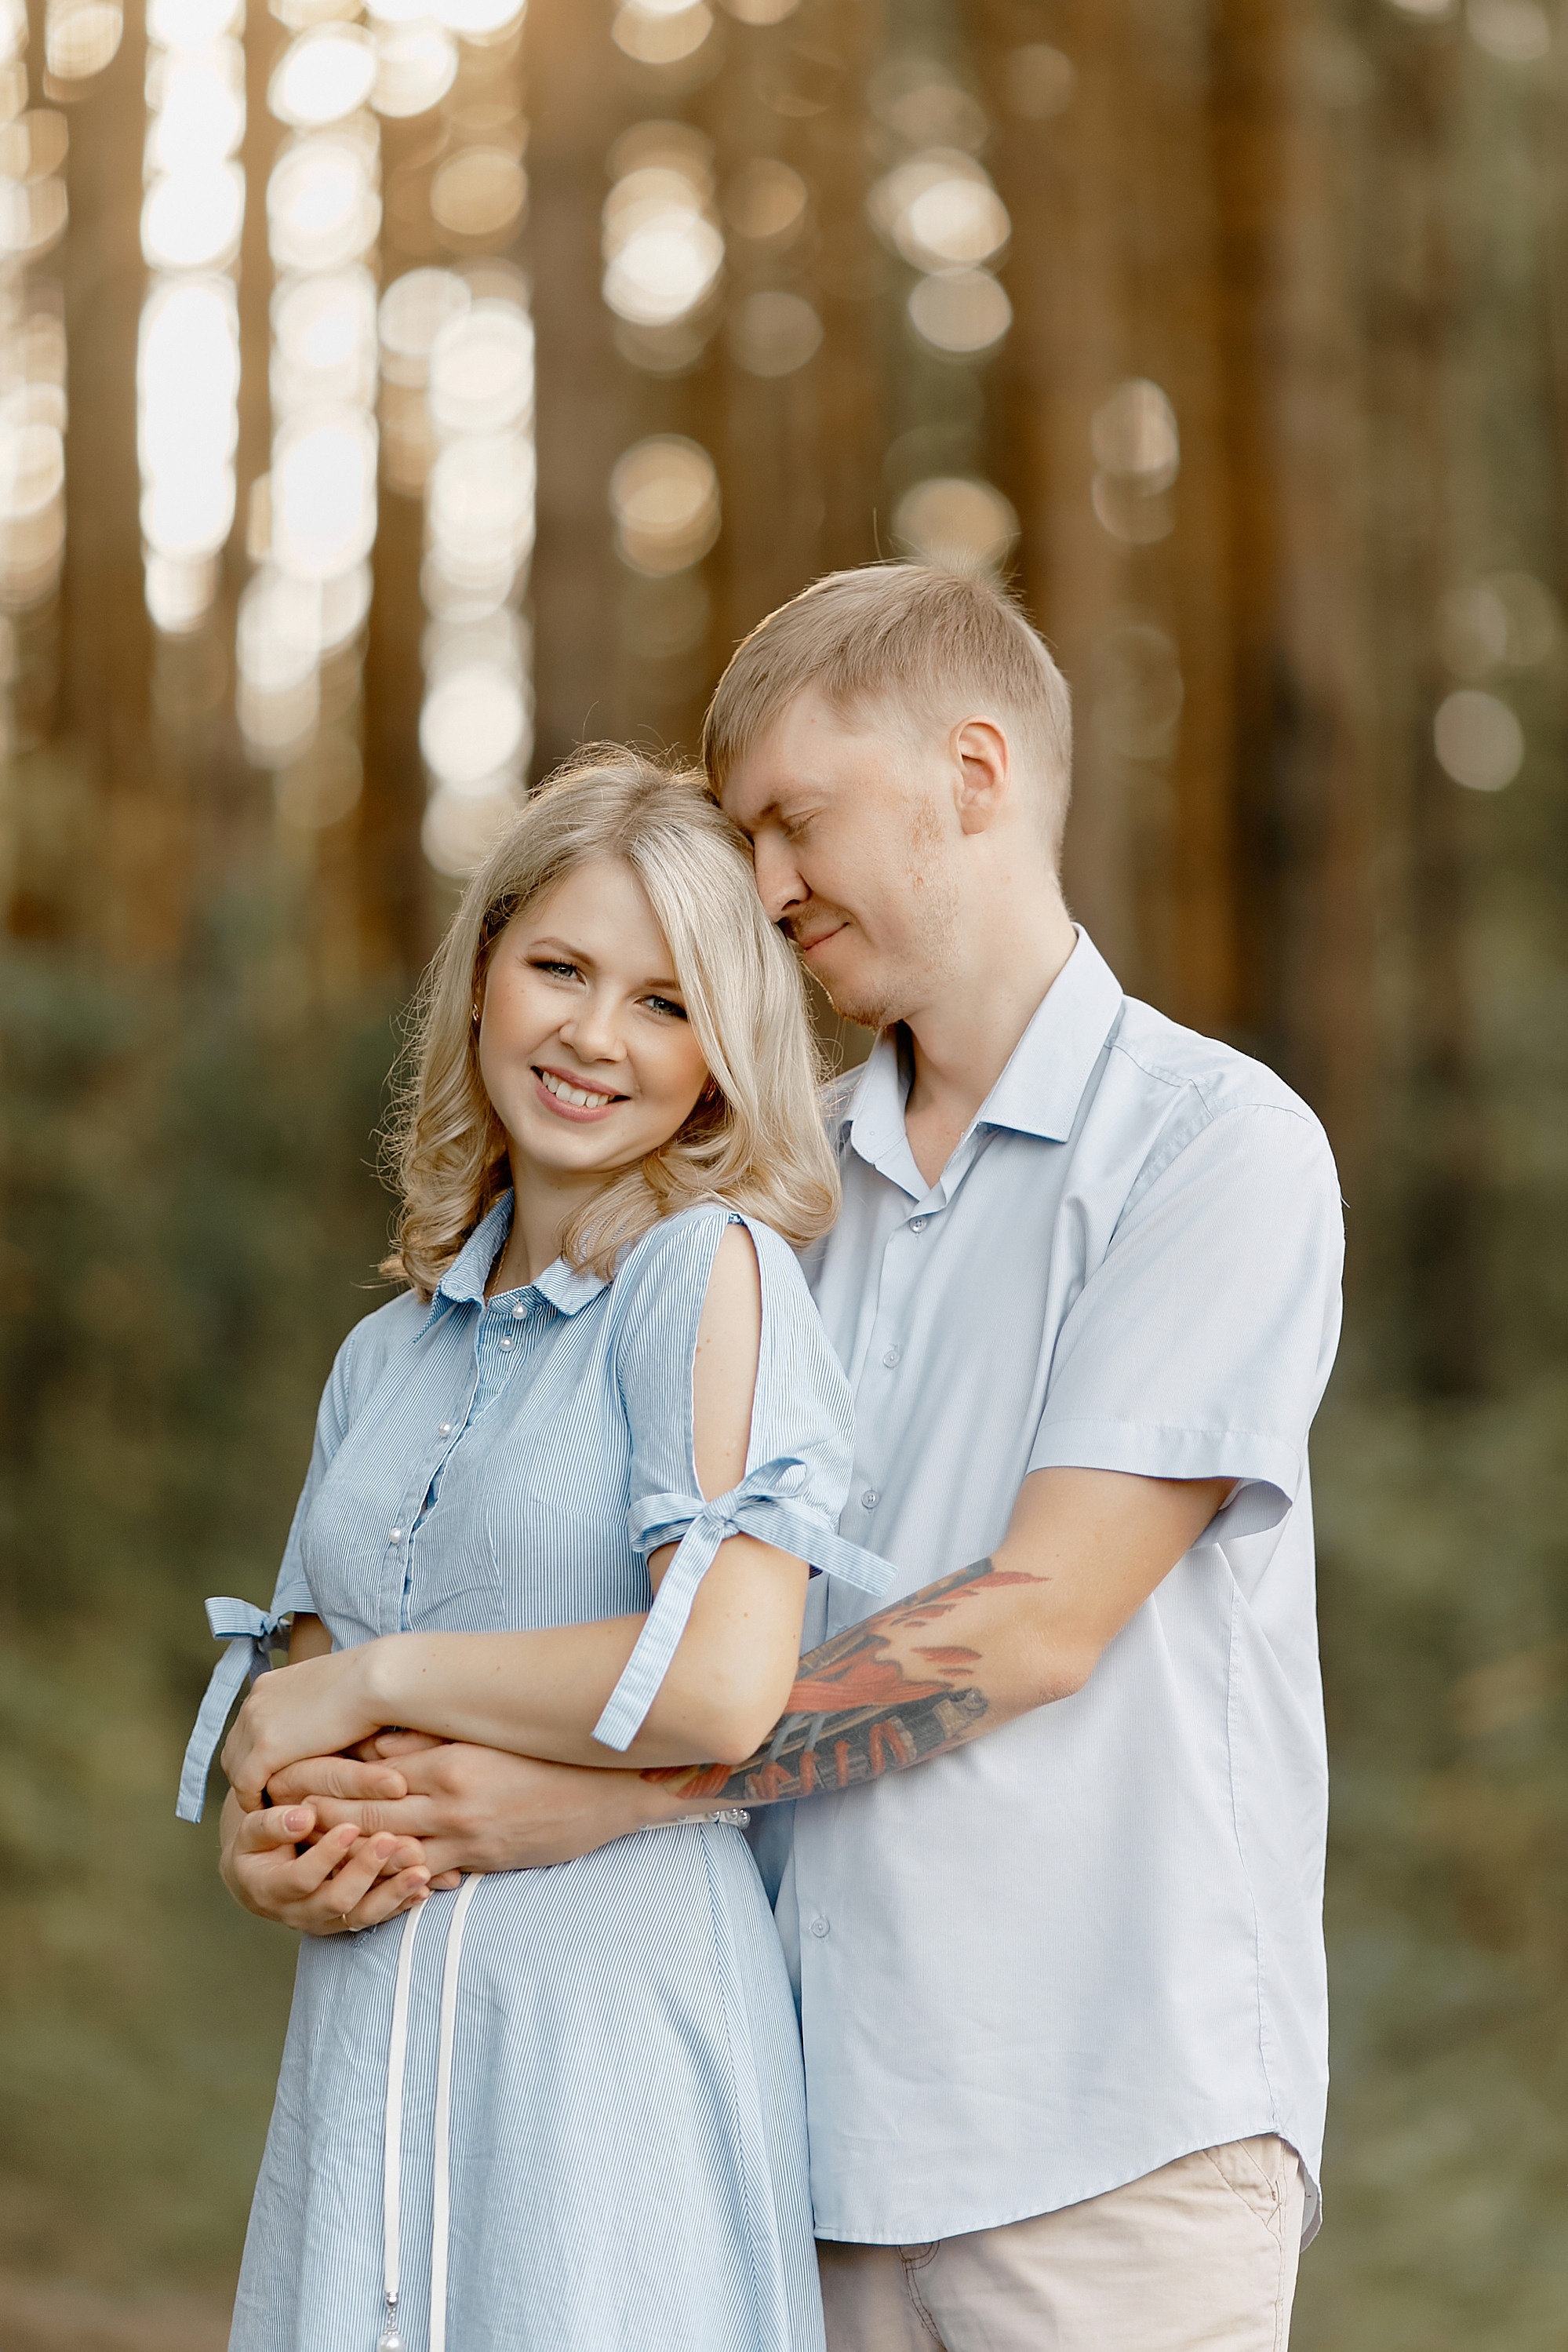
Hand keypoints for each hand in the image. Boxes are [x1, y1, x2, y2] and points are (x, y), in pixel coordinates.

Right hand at [219, 1789, 431, 1934]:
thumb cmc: (260, 1841)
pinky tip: (425, 1887)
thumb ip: (272, 1824)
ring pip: (362, 1915)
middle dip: (366, 1871)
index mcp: (270, 1889)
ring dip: (393, 1893)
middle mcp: (298, 1913)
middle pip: (336, 1900)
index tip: (350, 1826)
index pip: (301, 1877)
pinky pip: (377, 1918)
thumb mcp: (253, 1827)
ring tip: (421, 1871)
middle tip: (391, 1841)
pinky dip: (401, 1904)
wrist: (263, 1874)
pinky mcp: (347, 1921)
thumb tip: (302, 1818)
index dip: (325, 1855)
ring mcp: (325, 1921)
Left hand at [222, 1645, 383, 1809]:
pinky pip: (245, 1786)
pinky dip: (255, 1801)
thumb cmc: (371, 1684)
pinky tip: (273, 1813)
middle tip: (270, 1793)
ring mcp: (255, 1723)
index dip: (259, 1751)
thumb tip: (326, 1727)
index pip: (250, 1724)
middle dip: (248, 1771)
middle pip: (235, 1746)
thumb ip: (317, 1710)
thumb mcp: (333, 1692)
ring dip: (251, 1788)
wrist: (376, 1679)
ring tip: (273, 1806)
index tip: (276, 1770)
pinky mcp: (265, 1748)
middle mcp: (256, 1700)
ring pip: (235, 1767)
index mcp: (270, 1684)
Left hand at [266, 1737, 673, 1873]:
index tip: (283, 1774)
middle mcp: (449, 1798)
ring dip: (346, 1852)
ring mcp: (464, 1834)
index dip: (323, 1775)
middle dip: (317, 1815)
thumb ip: (434, 1735)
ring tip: (305, 1853)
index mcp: (448, 1757)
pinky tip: (368, 1881)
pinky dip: (395, 1879)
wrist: (610, 1787)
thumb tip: (379, 1735)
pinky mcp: (481, 1860)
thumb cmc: (548, 1751)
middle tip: (273, 1817)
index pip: (369, 1769)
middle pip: (368, 1812)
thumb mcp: (486, 1732)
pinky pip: (428, 1876)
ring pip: (390, 1848)